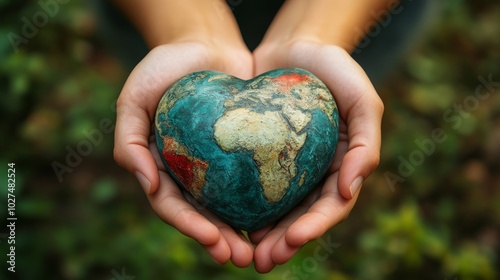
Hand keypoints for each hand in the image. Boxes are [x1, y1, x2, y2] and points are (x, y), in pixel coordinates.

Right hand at [113, 41, 255, 266]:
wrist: (203, 43)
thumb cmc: (163, 68)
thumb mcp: (134, 99)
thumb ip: (130, 142)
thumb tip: (147, 185)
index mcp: (161, 167)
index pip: (173, 206)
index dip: (191, 226)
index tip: (213, 240)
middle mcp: (189, 172)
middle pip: (204, 214)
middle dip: (220, 239)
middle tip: (240, 258)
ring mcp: (217, 164)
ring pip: (230, 205)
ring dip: (243, 230)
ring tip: (260, 251)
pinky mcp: (243, 150)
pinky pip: (253, 178)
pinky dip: (263, 200)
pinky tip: (279, 216)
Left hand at [250, 40, 383, 271]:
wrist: (297, 45)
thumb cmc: (335, 69)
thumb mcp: (362, 100)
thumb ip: (366, 144)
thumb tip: (350, 190)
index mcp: (342, 166)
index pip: (332, 206)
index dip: (315, 226)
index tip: (293, 238)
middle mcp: (315, 172)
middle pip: (302, 215)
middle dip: (285, 241)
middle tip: (264, 260)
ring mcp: (287, 165)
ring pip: (276, 208)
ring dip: (263, 234)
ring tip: (245, 254)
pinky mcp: (261, 155)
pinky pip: (252, 185)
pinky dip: (244, 206)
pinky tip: (228, 221)